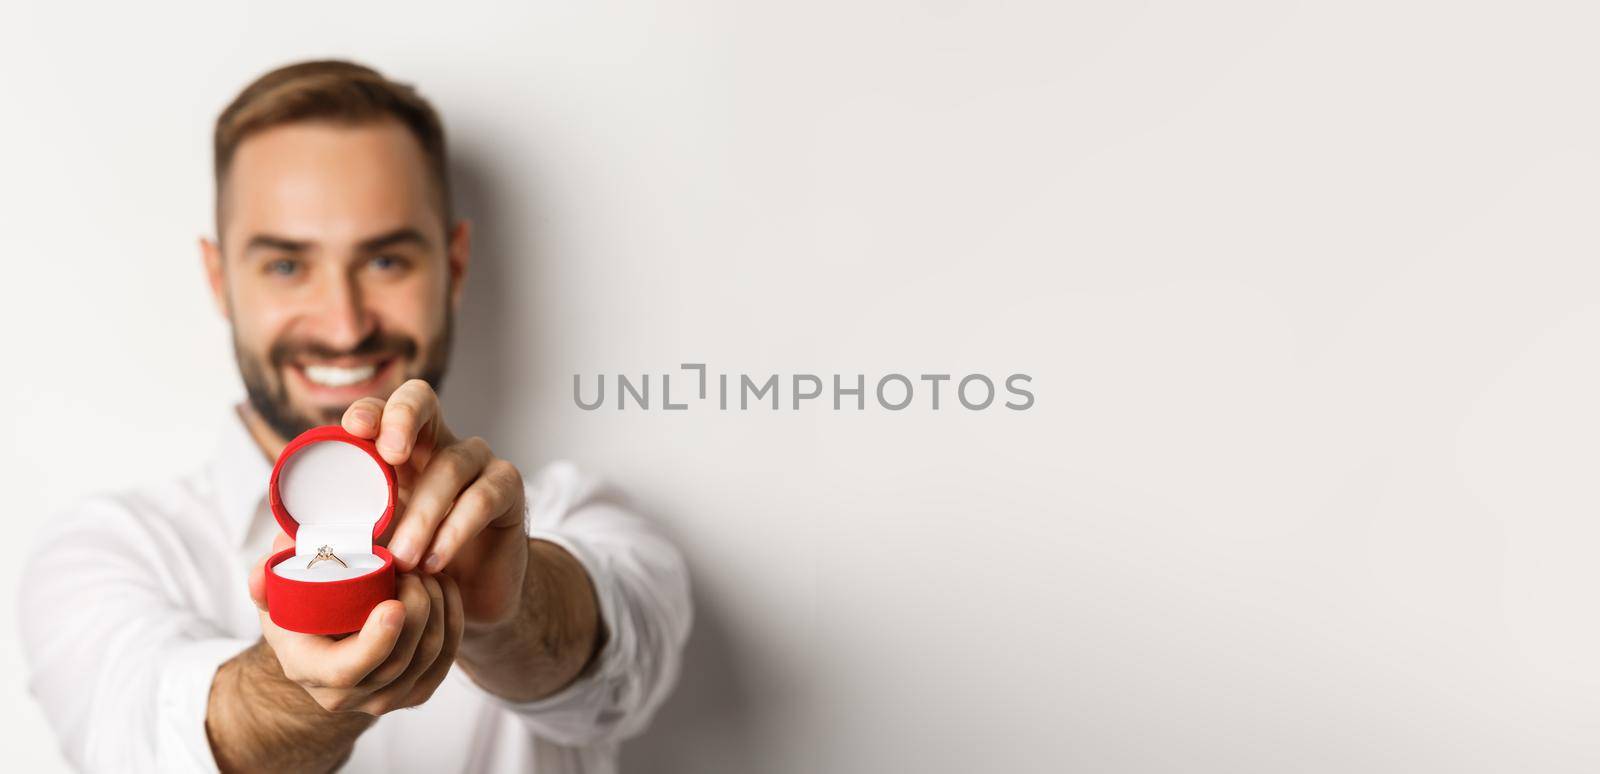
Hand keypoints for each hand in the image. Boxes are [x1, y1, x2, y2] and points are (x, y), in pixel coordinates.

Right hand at [247, 533, 464, 714]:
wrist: (324, 644)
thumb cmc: (302, 611)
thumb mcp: (278, 592)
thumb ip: (266, 578)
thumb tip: (259, 574)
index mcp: (309, 670)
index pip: (347, 671)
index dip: (376, 641)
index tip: (394, 605)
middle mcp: (346, 696)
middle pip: (398, 660)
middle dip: (417, 609)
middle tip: (413, 568)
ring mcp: (384, 699)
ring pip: (428, 656)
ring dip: (437, 608)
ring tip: (425, 571)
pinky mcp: (416, 691)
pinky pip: (446, 657)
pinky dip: (451, 617)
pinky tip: (443, 587)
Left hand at [341, 379, 529, 629]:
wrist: (472, 601)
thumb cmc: (411, 570)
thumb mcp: (362, 561)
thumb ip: (317, 559)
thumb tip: (261, 570)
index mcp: (399, 452)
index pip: (383, 410)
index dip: (371, 410)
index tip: (352, 428)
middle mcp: (437, 445)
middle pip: (423, 400)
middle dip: (403, 417)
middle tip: (390, 455)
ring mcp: (477, 465)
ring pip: (453, 463)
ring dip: (424, 511)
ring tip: (402, 558)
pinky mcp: (508, 492)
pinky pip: (486, 494)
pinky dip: (458, 527)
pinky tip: (436, 560)